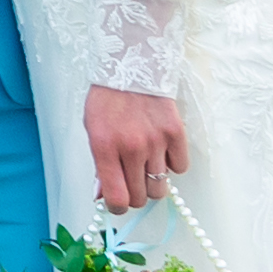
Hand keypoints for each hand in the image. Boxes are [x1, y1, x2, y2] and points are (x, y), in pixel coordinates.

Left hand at [84, 86, 190, 221]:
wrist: (132, 64)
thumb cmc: (108, 99)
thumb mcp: (93, 129)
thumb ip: (99, 165)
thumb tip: (102, 197)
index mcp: (105, 147)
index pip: (117, 199)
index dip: (118, 207)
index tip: (118, 201)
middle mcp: (131, 148)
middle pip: (141, 198)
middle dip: (135, 193)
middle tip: (132, 178)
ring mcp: (155, 141)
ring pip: (161, 188)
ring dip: (153, 181)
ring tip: (147, 162)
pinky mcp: (175, 134)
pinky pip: (180, 168)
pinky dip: (172, 164)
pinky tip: (162, 148)